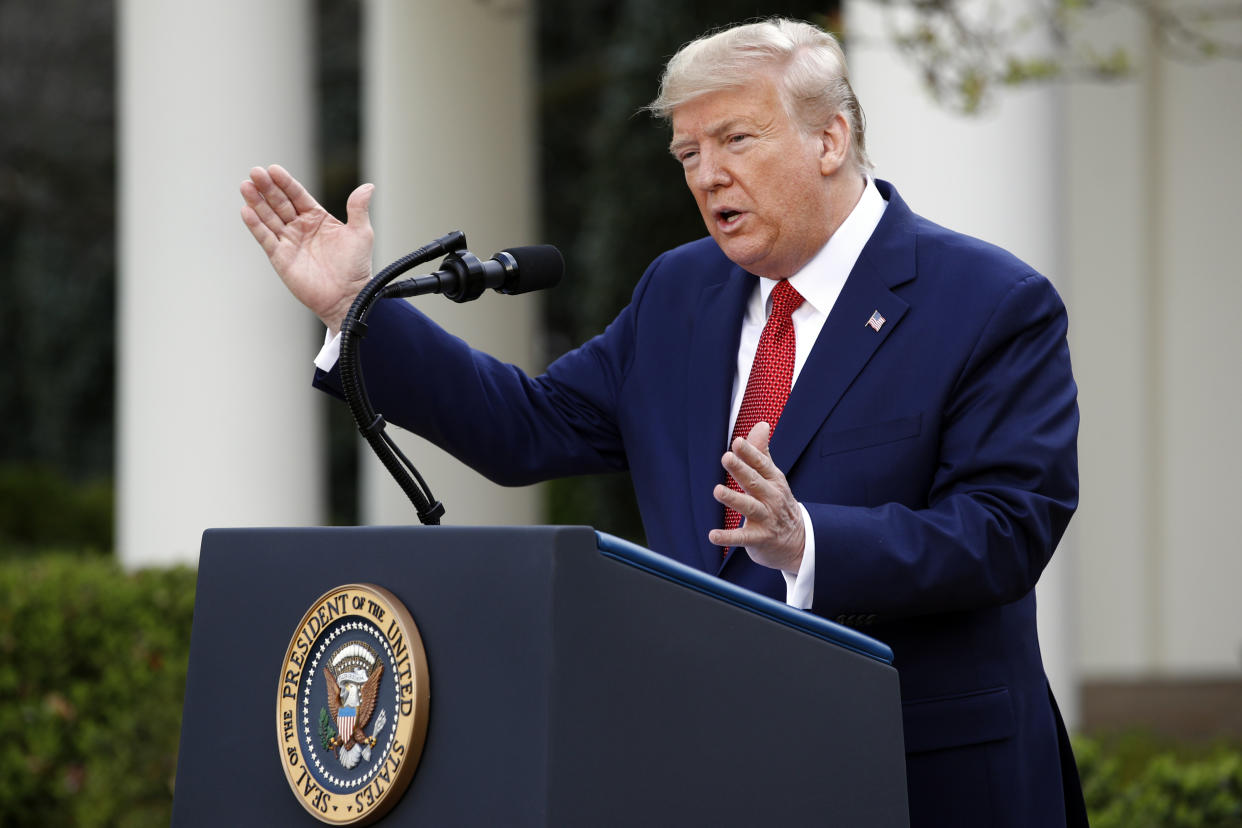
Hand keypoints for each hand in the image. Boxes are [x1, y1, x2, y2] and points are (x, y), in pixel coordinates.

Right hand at [240, 164, 374, 332]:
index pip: (297, 195)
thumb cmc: (357, 267)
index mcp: (317, 217)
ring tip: (246, 186)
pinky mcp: (280, 257)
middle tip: (255, 172)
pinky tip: (246, 211)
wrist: (348, 296)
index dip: (285, 182)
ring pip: (269, 217)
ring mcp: (289, 242)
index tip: (274, 169)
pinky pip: (265, 238)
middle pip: (279, 203)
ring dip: (256, 202)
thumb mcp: (361, 233)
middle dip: (267, 188)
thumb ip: (358, 208)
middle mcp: (300, 227)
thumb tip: (368, 186)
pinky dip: (256, 226)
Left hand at [708, 421, 805, 572]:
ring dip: (733, 499)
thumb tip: (761, 423)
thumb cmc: (778, 503)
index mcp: (774, 480)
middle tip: (726, 458)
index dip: (749, 453)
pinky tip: (713, 535)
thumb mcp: (773, 477)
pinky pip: (742, 537)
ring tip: (717, 490)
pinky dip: (728, 537)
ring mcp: (766, 518)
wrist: (799, 541)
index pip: (761, 464)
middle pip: (755, 482)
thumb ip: (762, 452)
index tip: (737, 442)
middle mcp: (771, 498)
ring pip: (749, 507)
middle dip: (741, 469)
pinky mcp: (759, 538)